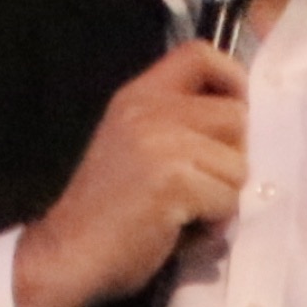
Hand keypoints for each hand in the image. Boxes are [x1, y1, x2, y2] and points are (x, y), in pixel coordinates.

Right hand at [12, 39, 248, 306]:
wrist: (67, 253)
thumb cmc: (106, 210)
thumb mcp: (134, 145)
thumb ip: (175, 125)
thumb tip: (239, 125)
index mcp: (139, 95)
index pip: (200, 54)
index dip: (231, 79)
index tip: (233, 114)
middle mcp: (150, 109)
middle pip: (235, 115)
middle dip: (231, 157)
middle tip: (202, 186)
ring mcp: (162, 142)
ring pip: (238, 164)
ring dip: (222, 197)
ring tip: (185, 214)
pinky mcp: (174, 180)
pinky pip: (227, 199)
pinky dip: (212, 224)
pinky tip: (180, 230)